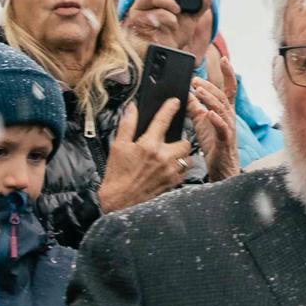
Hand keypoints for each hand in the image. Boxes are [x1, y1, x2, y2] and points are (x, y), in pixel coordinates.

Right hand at [95, 92, 193, 214]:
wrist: (120, 203)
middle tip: (168, 143)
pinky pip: (184, 171)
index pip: (163, 120)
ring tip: (167, 158)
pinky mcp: (173, 184)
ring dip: (180, 156)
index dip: (170, 108)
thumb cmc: (117, 176)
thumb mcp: (118, 147)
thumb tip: (132, 108)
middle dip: (179, 140)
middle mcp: (163, 158)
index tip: (175, 102)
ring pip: (187, 158)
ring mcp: (171, 172)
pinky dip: (178, 168)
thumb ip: (127, 125)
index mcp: (148, 145)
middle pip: (185, 141)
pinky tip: (166, 170)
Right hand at [125, 0, 213, 56]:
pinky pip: (150, 14)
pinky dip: (165, 17)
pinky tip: (172, 22)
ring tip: (177, 8)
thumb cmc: (176, 33)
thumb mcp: (192, 17)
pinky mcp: (138, 23)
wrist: (170, 54)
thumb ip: (200, 3)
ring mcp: (138, 11)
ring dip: (165, 0)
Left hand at [183, 75, 236, 180]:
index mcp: (224, 110)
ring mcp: (228, 128)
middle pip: (223, 96)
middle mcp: (229, 116)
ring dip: (210, 98)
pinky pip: (222, 128)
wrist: (220, 167)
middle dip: (211, 86)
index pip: (229, 88)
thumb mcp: (201, 120)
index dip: (228, 73)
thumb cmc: (213, 143)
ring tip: (199, 91)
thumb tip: (184, 91)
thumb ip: (194, 105)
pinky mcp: (225, 141)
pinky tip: (208, 113)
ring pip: (222, 109)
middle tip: (195, 81)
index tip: (224, 59)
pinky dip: (216, 119)